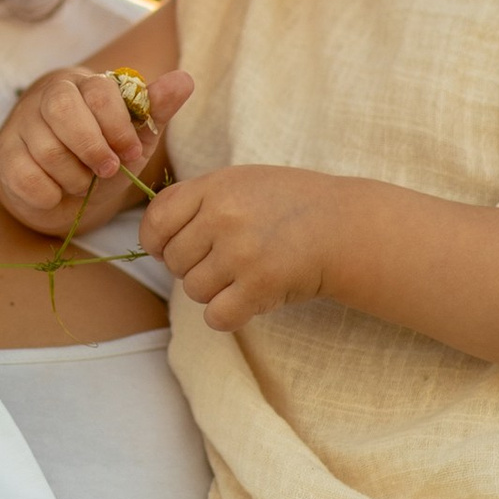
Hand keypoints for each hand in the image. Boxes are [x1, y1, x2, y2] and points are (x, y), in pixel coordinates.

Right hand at [0, 63, 192, 226]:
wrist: (64, 189)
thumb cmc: (104, 153)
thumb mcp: (135, 133)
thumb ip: (155, 108)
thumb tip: (185, 79)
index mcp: (83, 84)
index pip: (98, 91)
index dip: (118, 126)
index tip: (132, 152)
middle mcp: (47, 97)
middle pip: (62, 111)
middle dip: (91, 147)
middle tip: (107, 170)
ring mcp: (21, 125)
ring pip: (46, 149)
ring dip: (74, 177)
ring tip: (83, 182)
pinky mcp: (4, 156)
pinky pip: (27, 177)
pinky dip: (50, 194)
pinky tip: (58, 191)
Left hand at [140, 162, 358, 329]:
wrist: (345, 226)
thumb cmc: (289, 204)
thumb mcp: (241, 182)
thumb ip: (196, 200)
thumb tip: (153, 236)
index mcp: (214, 187)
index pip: (155, 222)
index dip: (158, 242)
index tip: (174, 249)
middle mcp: (223, 217)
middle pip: (175, 262)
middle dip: (195, 267)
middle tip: (227, 261)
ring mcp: (241, 252)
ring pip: (194, 290)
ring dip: (215, 291)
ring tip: (244, 275)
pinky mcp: (260, 285)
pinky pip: (216, 316)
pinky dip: (228, 315)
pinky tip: (249, 298)